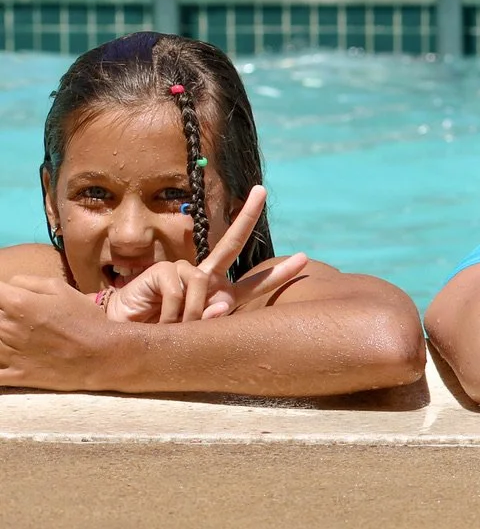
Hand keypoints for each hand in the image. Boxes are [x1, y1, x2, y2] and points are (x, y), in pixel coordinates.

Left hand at [0, 273, 122, 388]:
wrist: (103, 355)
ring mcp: (9, 354)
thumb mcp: (62, 289)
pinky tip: (4, 357)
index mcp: (18, 303)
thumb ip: (28, 282)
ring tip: (14, 333)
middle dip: (1, 314)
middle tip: (20, 317)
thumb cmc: (85, 319)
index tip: (5, 297)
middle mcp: (8, 327)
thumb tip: (7, 285)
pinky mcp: (15, 375)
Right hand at [105, 186, 309, 323]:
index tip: (303, 258)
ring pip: (203, 284)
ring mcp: (183, 271)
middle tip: (262, 190)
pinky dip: (173, 309)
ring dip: (190, 313)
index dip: (278, 273)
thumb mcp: (195, 333)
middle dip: (247, 217)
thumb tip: (220, 305)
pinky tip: (159, 317)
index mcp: (220, 294)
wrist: (125, 338)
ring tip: (174, 327)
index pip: (254, 283)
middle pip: (232, 244)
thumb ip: (213, 321)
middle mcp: (206, 279)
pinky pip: (181, 288)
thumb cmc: (163, 336)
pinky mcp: (164, 271)